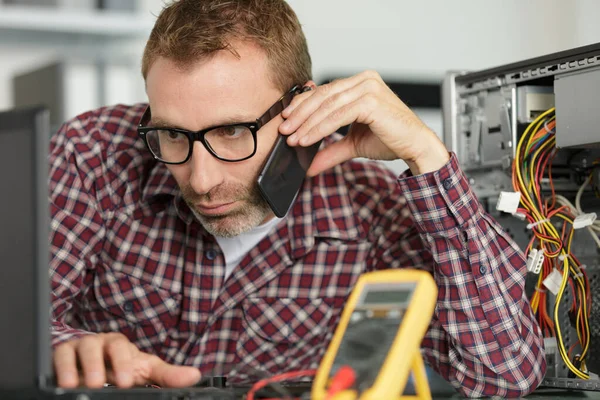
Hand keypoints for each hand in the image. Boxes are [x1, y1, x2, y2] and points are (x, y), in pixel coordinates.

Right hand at [53, 332, 200, 387]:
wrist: (95, 367)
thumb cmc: (122, 366)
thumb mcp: (145, 371)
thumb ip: (168, 375)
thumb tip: (195, 376)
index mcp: (120, 345)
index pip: (122, 347)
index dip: (123, 362)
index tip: (126, 381)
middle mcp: (99, 342)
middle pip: (97, 344)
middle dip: (97, 364)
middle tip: (99, 383)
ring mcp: (80, 347)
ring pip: (76, 348)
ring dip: (76, 367)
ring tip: (76, 384)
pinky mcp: (62, 355)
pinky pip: (58, 356)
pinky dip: (60, 368)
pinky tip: (62, 382)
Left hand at [279, 71, 449, 175]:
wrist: (415, 146)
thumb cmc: (391, 139)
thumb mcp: (353, 143)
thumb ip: (331, 149)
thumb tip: (309, 164)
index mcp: (359, 83)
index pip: (323, 91)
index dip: (302, 105)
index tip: (285, 120)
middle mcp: (364, 80)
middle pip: (322, 95)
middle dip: (300, 114)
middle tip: (284, 130)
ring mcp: (368, 88)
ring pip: (327, 105)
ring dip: (306, 124)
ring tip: (293, 139)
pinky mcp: (371, 101)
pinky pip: (337, 115)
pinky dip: (319, 128)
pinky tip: (307, 139)